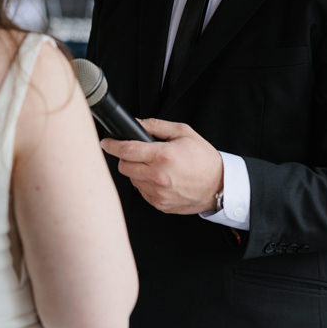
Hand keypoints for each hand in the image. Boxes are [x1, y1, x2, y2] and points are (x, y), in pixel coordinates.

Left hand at [101, 119, 222, 214]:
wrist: (220, 185)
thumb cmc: (204, 159)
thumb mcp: (183, 133)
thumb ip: (157, 126)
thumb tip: (137, 123)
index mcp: (163, 156)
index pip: (126, 150)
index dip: (112, 145)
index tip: (106, 142)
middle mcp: (158, 176)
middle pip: (124, 167)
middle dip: (126, 158)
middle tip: (138, 154)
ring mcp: (158, 193)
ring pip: (132, 180)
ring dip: (137, 172)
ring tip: (155, 167)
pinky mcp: (160, 204)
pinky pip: (143, 192)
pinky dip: (146, 184)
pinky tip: (161, 179)